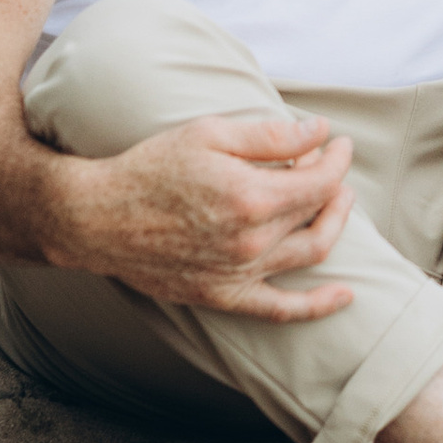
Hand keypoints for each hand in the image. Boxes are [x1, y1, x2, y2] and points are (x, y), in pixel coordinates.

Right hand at [54, 110, 358, 319]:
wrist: (98, 219)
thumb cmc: (151, 168)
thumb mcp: (210, 133)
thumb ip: (271, 135)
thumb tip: (322, 132)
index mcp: (251, 197)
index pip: (322, 180)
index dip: (338, 158)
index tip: (338, 143)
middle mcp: (251, 241)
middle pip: (318, 212)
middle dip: (334, 184)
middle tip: (329, 165)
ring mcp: (239, 274)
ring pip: (311, 254)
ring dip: (334, 225)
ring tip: (336, 202)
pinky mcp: (223, 296)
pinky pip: (281, 309)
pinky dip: (317, 306)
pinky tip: (345, 295)